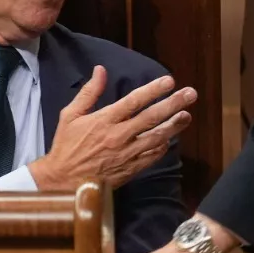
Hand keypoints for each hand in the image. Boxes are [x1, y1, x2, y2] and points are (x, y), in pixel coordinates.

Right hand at [29, 66, 194, 192]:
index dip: (153, 90)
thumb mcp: (70, 115)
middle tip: (191, 94)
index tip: (169, 81)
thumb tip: (101, 70)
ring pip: (156, 138)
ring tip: (187, 115)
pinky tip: (169, 139)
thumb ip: (88, 92)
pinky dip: (162, 147)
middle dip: (173, 104)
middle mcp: (118, 136)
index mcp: (104, 120)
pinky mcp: (129, 170)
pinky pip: (151, 157)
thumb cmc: (66, 146)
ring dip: (174, 126)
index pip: (133, 101)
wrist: (62, 182)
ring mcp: (126, 154)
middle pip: (151, 118)